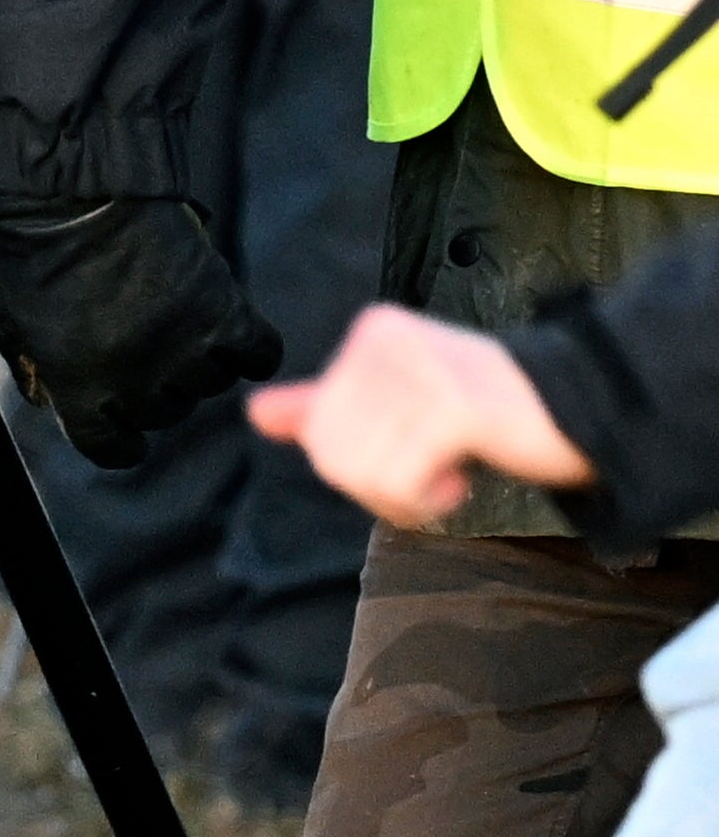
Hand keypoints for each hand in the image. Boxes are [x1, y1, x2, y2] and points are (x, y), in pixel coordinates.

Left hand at [0, 190, 284, 467]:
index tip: (123, 423)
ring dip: (198, 362)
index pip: (110, 449)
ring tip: (179, 324)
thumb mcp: (14, 322)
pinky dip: (251, 349)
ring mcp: (182, 346)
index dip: (118, 438)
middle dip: (155, 388)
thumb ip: (34, 371)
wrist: (75, 193)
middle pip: (165, 413)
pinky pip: (259, 355)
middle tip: (145, 346)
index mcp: (80, 387)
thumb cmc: (37, 255)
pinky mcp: (222, 311)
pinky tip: (232, 333)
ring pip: (210, 385)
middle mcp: (135, 379)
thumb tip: (50, 403)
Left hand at [251, 301, 594, 525]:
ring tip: (445, 475)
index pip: (317, 428)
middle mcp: (388, 341)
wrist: (580, 413)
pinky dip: (424, 503)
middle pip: (329, 453)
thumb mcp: (399, 401)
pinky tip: (457, 484)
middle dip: (375, 486)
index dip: (356, 464)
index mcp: (372, 333)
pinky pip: (397, 483)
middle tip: (427, 475)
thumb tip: (256, 414)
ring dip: (402, 499)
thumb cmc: (485, 412)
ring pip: (357, 472)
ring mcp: (422, 371)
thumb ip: (328, 406)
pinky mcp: (454, 407)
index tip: (411, 453)